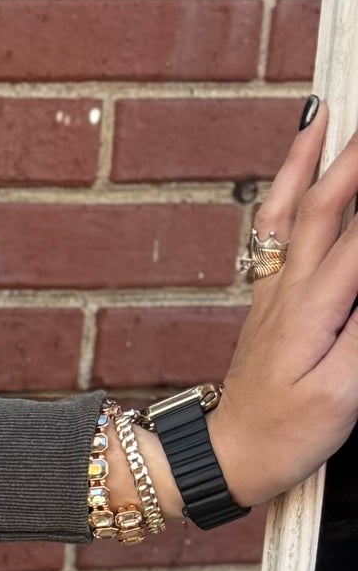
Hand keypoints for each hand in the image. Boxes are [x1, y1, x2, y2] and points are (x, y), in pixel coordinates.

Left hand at [206, 105, 357, 510]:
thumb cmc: (288, 433)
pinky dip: (287, 188)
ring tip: (325, 113)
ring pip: (294, 208)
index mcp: (316, 308)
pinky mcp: (269, 299)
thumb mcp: (343, 392)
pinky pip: (278, 228)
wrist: (226, 457)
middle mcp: (292, 287)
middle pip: (330, 205)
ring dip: (312, 158)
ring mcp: (275, 290)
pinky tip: (298, 166)